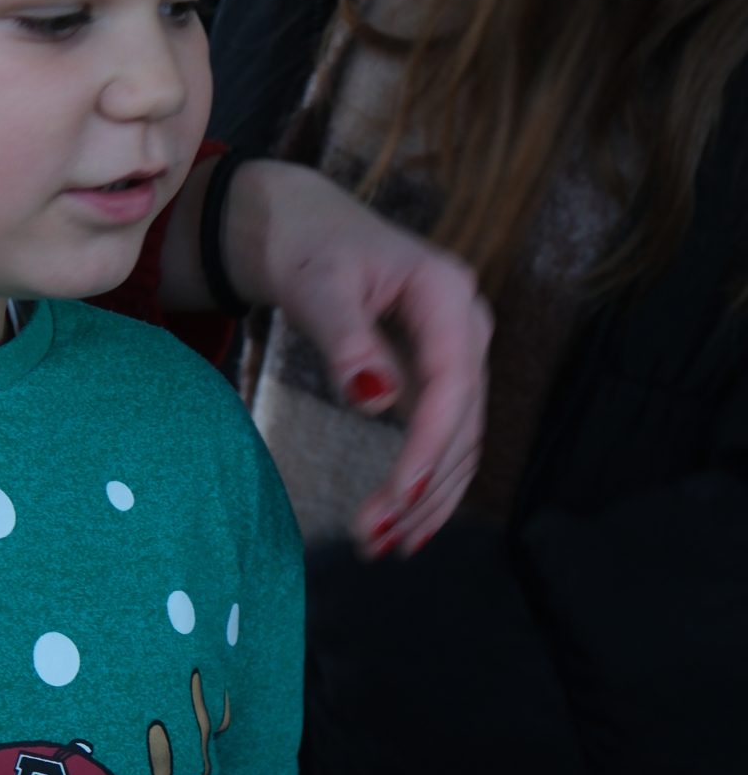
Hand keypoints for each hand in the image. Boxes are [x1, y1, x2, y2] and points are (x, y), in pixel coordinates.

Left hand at [222, 162, 491, 554]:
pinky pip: (446, 437)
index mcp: (448, 295)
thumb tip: (376, 398)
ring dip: (429, 498)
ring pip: (463, 439)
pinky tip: (402, 524)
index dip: (428, 448)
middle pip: (465, 422)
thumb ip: (347, 339)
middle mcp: (468, 326)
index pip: (452, 386)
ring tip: (384, 546)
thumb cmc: (309, 248)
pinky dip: (427, 483)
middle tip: (377, 540)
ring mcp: (460, 353)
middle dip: (426, 487)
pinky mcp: (441, 376)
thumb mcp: (318, 286)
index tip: (396, 501)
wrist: (306, 228)